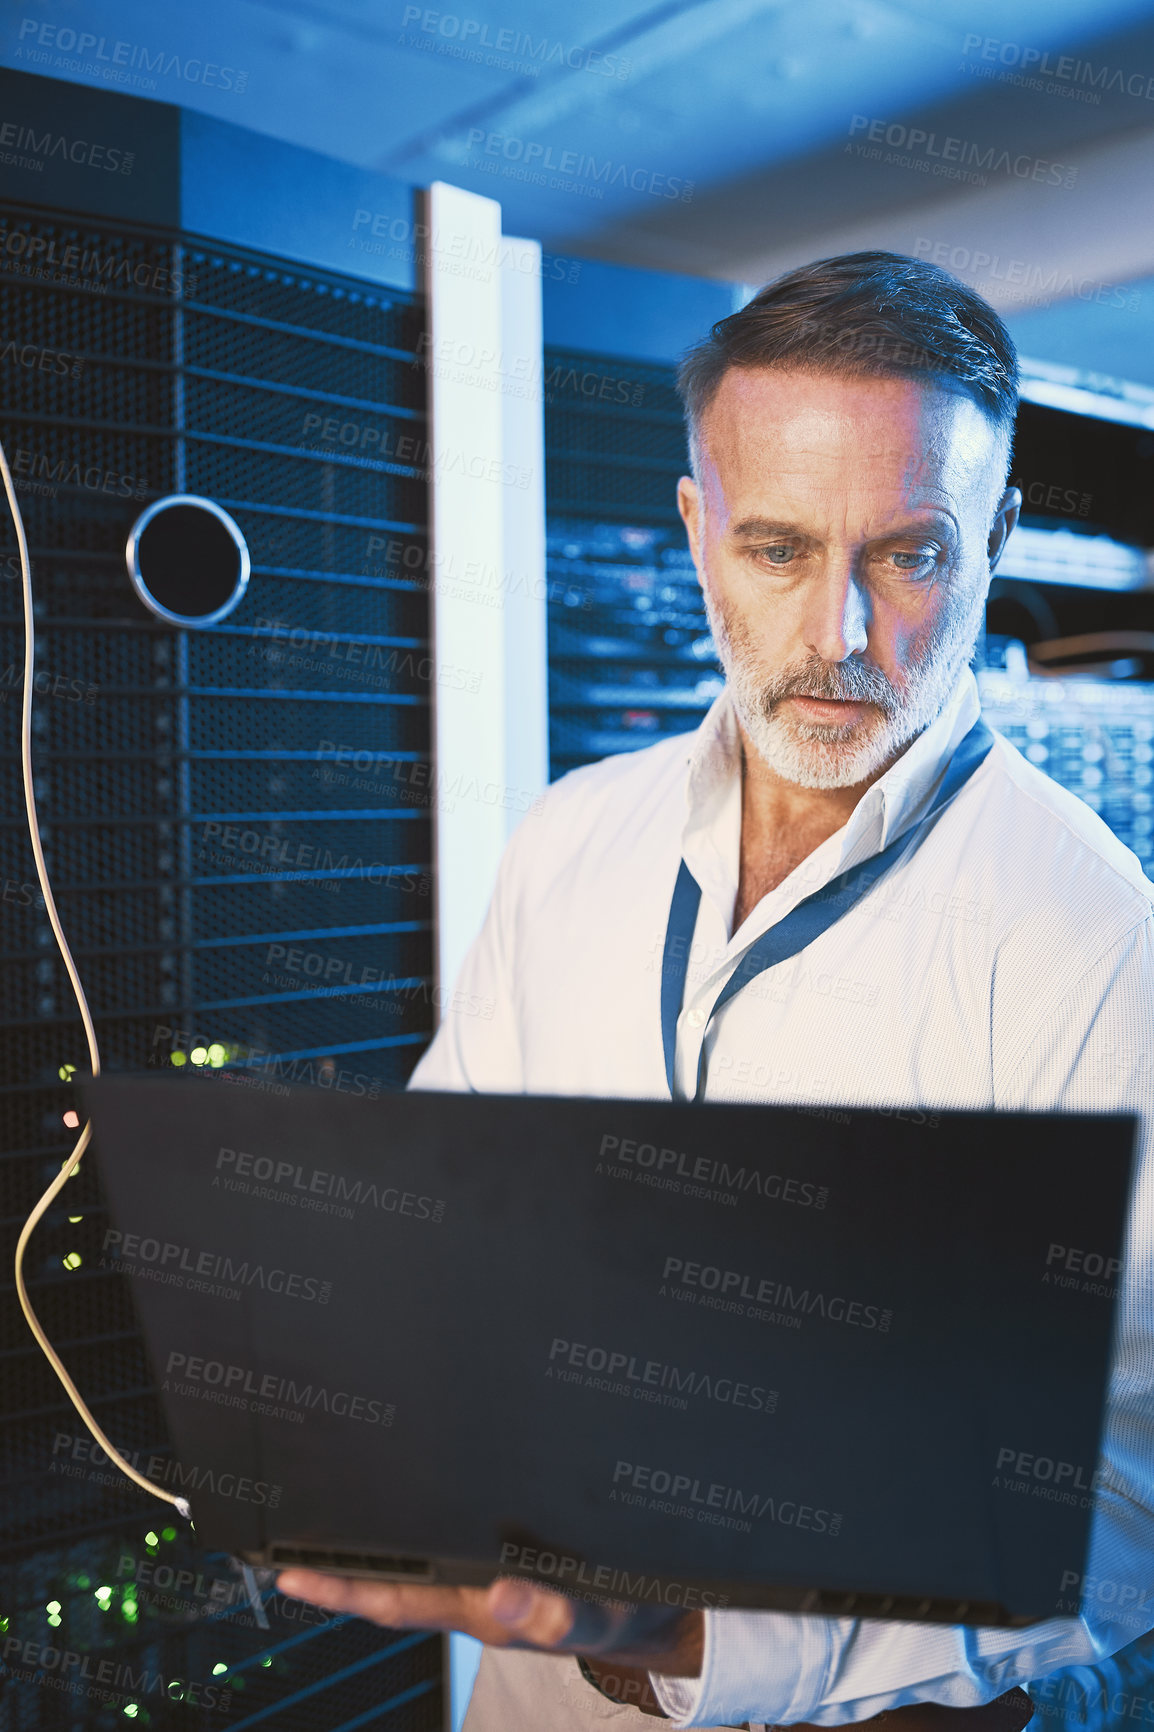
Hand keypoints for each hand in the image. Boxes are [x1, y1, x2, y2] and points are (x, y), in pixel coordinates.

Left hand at [276, 1571, 703, 1674]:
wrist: (653, 1619)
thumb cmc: (619, 1610)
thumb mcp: (595, 1612)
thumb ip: (553, 1609)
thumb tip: (503, 1596)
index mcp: (480, 1606)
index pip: (393, 1598)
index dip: (340, 1589)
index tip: (288, 1573)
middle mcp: (470, 1599)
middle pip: (387, 1589)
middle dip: (334, 1573)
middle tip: (277, 1549)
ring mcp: (481, 1590)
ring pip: (411, 1573)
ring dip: (365, 1559)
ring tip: (316, 1536)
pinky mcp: (498, 1574)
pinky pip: (440, 1559)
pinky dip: (408, 1541)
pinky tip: (396, 1521)